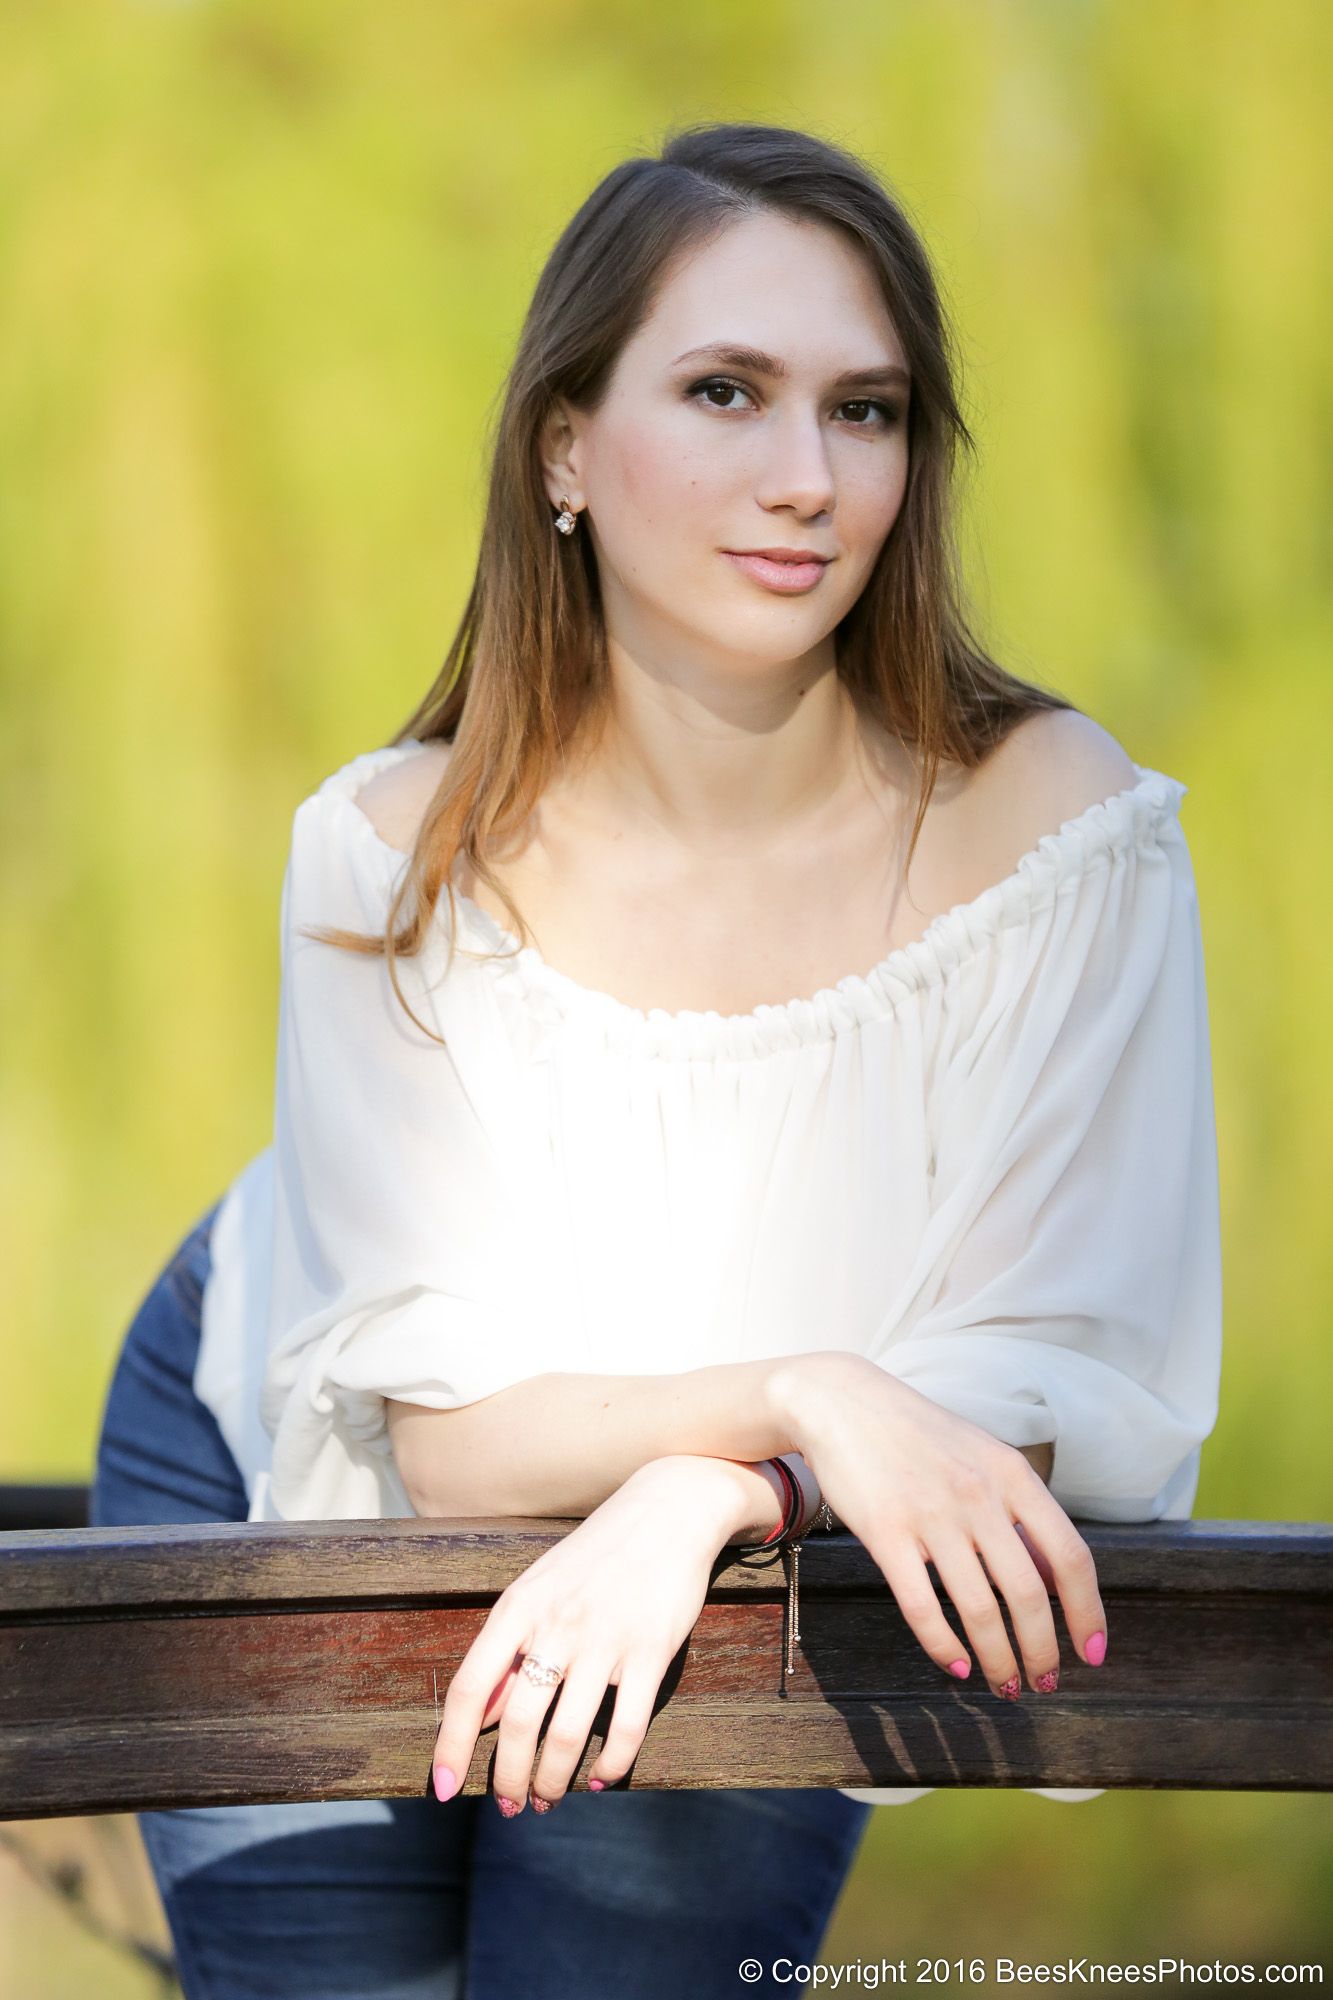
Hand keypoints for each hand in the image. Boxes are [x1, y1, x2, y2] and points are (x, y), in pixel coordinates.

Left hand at [429, 1456, 747, 1813]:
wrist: (667, 1511)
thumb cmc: (594, 1556)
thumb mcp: (536, 1589)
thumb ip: (507, 1650)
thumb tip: (481, 1717)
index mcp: (518, 1608)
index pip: (470, 1689)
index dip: (450, 1746)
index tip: (441, 1789)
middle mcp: (556, 1625)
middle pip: (517, 1724)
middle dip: (507, 1778)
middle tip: (509, 1806)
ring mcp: (606, 1639)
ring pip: (568, 1735)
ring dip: (552, 1781)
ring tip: (547, 1799)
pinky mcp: (652, 1652)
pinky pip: (627, 1728)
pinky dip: (610, 1766)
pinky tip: (600, 1778)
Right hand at [784, 1354, 1107, 1698]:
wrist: (844, 1403)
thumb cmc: (921, 1437)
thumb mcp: (985, 1458)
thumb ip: (1022, 1514)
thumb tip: (1059, 1581)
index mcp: (1012, 1475)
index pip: (1071, 1556)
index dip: (1087, 1612)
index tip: (1091, 1652)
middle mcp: (978, 1494)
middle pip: (1029, 1594)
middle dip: (1042, 1652)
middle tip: (1044, 1684)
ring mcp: (930, 1514)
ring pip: (979, 1608)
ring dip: (999, 1660)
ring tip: (1004, 1685)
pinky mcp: (885, 1532)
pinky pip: (921, 1606)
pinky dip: (944, 1646)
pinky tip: (956, 1665)